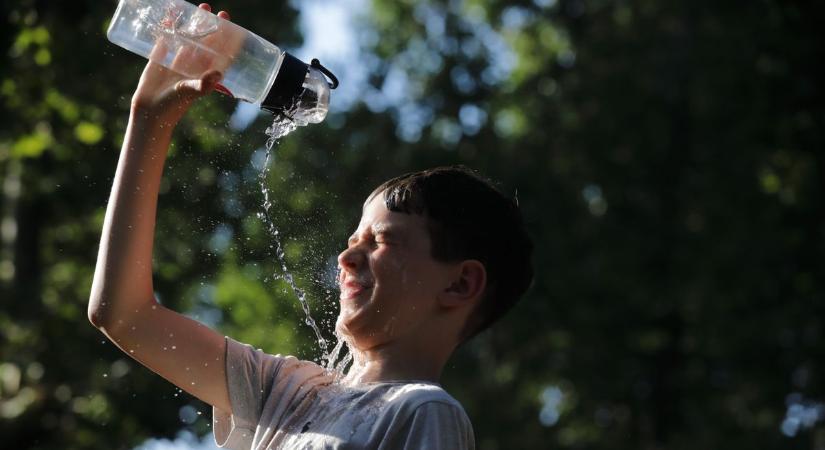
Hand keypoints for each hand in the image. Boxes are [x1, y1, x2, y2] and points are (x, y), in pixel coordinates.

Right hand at [130, 4, 230, 126]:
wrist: (150, 111)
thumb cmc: (174, 105)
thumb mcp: (190, 92)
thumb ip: (204, 84)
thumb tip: (219, 73)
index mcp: (204, 72)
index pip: (220, 52)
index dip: (227, 39)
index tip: (231, 24)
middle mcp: (193, 66)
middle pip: (205, 41)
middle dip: (210, 26)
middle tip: (212, 10)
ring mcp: (177, 61)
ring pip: (187, 38)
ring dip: (192, 24)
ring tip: (197, 8)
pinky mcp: (160, 59)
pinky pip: (165, 40)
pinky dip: (168, 28)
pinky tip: (169, 15)